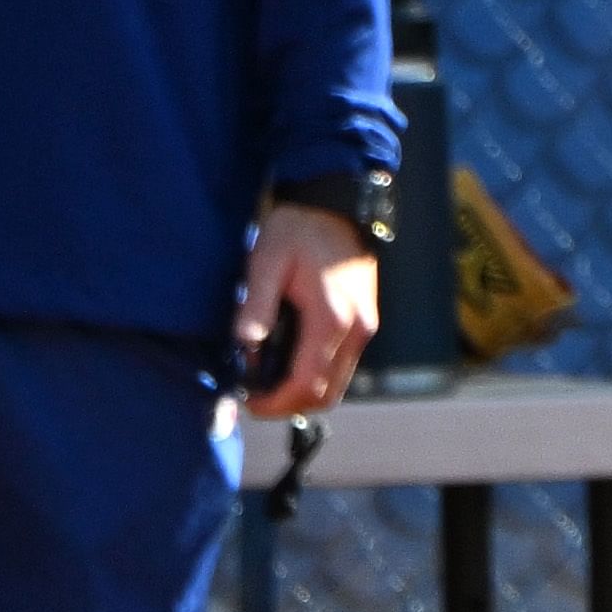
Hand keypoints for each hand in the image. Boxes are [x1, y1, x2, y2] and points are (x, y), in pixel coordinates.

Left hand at [234, 202, 383, 418]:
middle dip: (289, 405)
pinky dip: (316, 376)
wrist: (335, 206)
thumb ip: (256, 305)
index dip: (276, 401)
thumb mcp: (266, 261)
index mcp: (331, 317)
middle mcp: (357, 330)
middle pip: (326, 394)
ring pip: (337, 385)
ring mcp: (365, 328)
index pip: (306, 382)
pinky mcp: (365, 324)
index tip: (249, 403)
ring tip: (269, 382)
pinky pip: (342, 367)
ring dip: (304, 393)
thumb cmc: (298, 230)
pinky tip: (290, 363)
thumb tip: (246, 345)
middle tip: (256, 399)